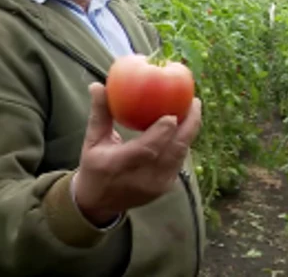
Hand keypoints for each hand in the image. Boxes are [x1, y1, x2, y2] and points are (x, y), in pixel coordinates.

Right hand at [73, 82, 201, 225]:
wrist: (99, 203)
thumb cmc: (95, 165)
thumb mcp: (93, 140)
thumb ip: (100, 113)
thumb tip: (98, 85)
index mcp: (119, 166)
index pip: (146, 150)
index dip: (162, 133)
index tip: (172, 114)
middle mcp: (142, 179)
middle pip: (173, 151)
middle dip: (188, 125)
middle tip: (194, 101)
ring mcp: (156, 185)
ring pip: (180, 155)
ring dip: (190, 131)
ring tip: (194, 109)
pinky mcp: (165, 187)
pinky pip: (179, 160)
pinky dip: (184, 142)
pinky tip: (188, 125)